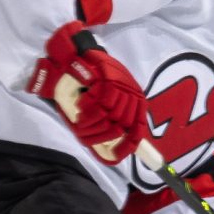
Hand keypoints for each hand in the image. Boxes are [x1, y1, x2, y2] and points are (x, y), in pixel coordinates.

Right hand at [26, 22, 148, 162]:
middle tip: (82, 130)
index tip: (116, 157)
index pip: (136, 129)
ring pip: (108, 117)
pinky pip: (99, 104)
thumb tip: (114, 147)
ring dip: (90, 124)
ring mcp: (123, 87)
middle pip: (118, 127)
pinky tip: (80, 106)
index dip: (127, 145)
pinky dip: (87, 109)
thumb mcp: (101, 105)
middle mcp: (133, 95)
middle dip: (97, 135)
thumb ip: (109, 123)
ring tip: (79, 120)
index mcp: (134, 102)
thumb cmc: (89, 83)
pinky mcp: (110, 79)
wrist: (77, 57)